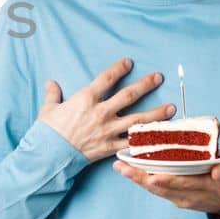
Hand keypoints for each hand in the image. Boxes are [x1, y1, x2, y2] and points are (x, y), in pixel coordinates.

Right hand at [38, 58, 174, 161]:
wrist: (49, 155)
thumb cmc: (48, 131)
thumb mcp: (48, 109)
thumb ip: (53, 94)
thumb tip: (51, 83)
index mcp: (85, 99)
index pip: (106, 79)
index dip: (119, 69)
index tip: (129, 63)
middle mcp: (100, 112)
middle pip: (128, 96)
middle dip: (145, 85)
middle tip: (158, 78)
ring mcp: (107, 130)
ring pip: (137, 120)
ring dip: (156, 113)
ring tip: (171, 108)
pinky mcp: (110, 147)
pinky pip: (132, 143)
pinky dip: (147, 141)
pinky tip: (160, 137)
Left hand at [112, 155, 219, 218]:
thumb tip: (216, 172)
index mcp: (208, 185)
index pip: (184, 182)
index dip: (168, 180)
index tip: (152, 176)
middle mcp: (191, 194)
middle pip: (163, 187)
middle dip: (142, 177)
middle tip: (123, 167)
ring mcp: (183, 199)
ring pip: (157, 190)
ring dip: (137, 179)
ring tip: (120, 167)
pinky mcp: (178, 199)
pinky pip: (157, 191)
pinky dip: (143, 182)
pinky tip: (130, 172)